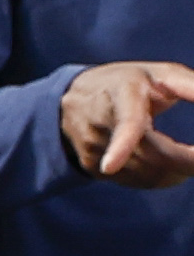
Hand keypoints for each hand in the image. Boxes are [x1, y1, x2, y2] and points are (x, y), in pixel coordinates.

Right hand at [60, 59, 193, 188]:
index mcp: (121, 93)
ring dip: (178, 171)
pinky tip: (170, 167)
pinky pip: (136, 181)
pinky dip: (162, 177)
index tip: (110, 167)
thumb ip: (193, 88)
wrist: (74, 97)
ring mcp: (91, 147)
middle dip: (186, 162)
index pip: (126, 122)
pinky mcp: (90, 165)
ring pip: (145, 173)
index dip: (123, 144)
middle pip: (148, 155)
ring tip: (190, 159)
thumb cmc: (131, 83)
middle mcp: (100, 122)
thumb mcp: (162, 74)